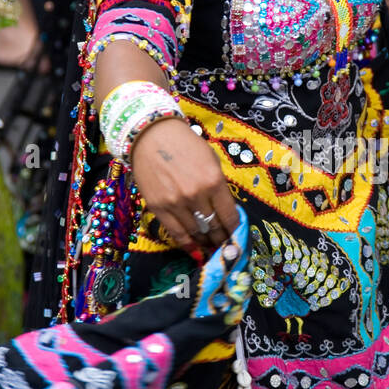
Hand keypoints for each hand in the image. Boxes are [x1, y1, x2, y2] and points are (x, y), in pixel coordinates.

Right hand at [129, 117, 239, 258]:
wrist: (151, 136)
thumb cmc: (185, 145)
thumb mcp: (211, 161)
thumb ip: (219, 187)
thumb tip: (226, 212)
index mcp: (214, 181)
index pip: (229, 216)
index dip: (234, 230)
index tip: (236, 236)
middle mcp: (196, 195)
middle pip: (213, 227)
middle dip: (221, 238)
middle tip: (225, 245)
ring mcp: (176, 203)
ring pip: (196, 233)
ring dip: (205, 242)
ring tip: (211, 246)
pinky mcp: (158, 208)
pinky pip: (176, 233)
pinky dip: (187, 245)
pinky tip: (195, 251)